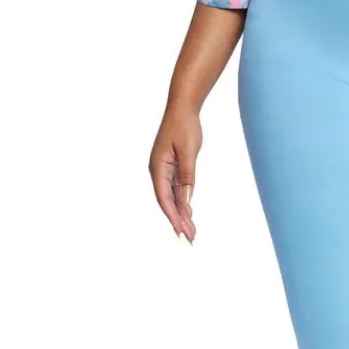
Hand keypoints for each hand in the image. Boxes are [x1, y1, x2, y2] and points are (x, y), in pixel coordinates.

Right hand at [149, 107, 201, 242]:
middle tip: (190, 238)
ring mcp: (164, 170)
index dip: (172, 216)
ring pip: (172, 197)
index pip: (164, 198)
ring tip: (191, 232)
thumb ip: (188, 174)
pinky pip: (176, 189)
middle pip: (167, 202)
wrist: (182, 109)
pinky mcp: (172, 168)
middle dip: (178, 221)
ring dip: (182, 214)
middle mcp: (158, 171)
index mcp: (158, 167)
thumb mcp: (189, 151)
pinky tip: (189, 213)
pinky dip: (183, 202)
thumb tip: (187, 197)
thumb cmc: (184, 127)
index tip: (180, 230)